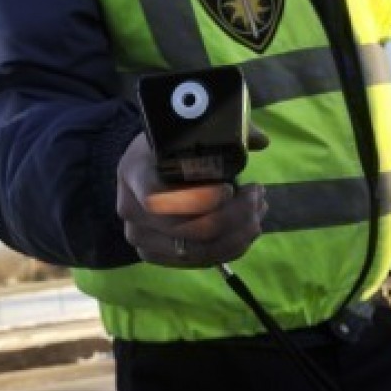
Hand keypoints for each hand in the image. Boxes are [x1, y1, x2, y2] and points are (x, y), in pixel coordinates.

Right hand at [116, 131, 267, 267]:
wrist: (148, 168)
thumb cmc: (173, 146)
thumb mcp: (190, 130)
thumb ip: (225, 129)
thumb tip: (261, 140)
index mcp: (134, 171)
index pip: (159, 197)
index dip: (199, 200)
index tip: (231, 188)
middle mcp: (130, 208)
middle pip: (183, 229)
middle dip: (232, 217)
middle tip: (258, 198)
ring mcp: (140, 237)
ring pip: (194, 251)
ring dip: (237, 236)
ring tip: (258, 213)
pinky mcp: (155, 255)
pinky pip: (198, 261)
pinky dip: (230, 249)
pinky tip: (247, 229)